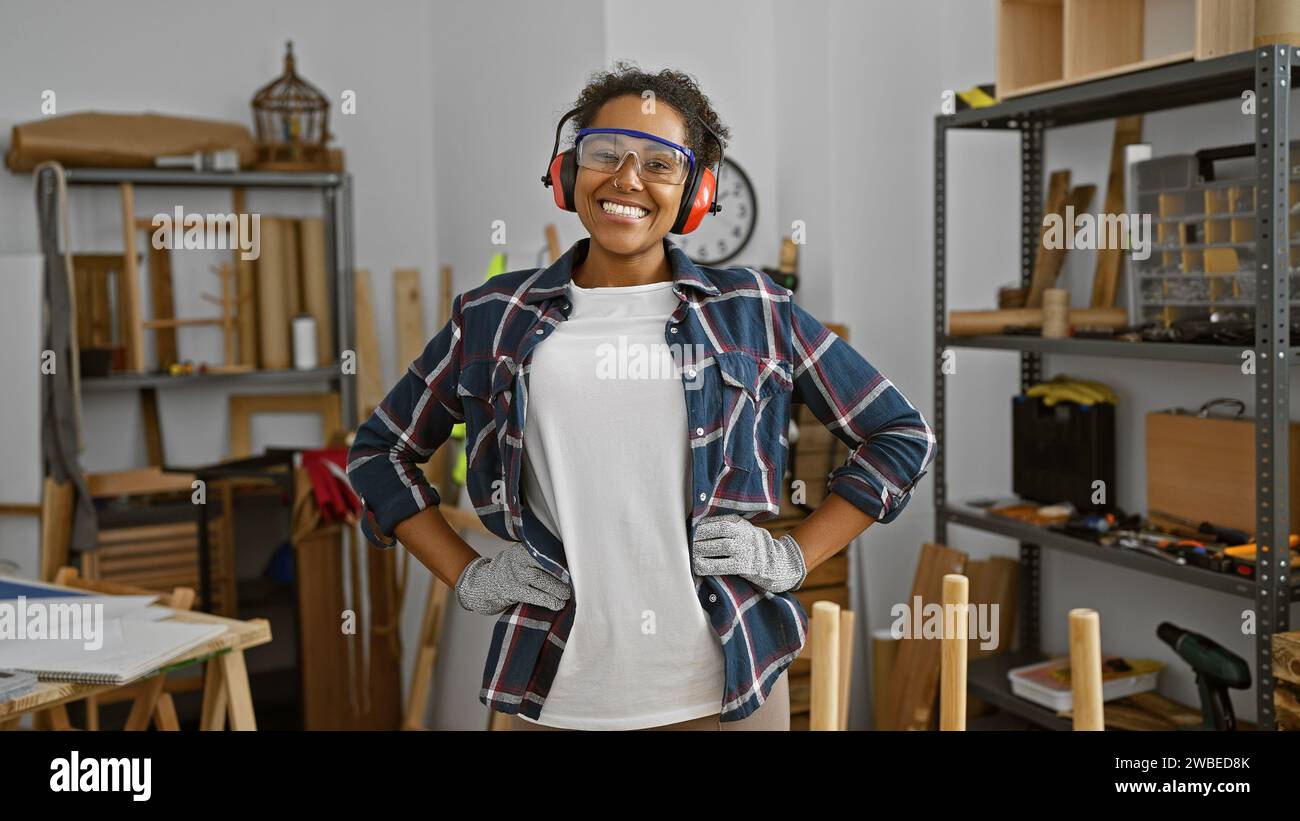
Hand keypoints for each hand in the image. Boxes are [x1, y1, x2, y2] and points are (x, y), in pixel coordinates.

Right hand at [454, 544, 571, 614]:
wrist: (485, 583)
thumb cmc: (512, 570)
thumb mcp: (521, 556)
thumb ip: (539, 556)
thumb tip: (568, 561)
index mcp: (523, 548)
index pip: (545, 551)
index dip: (561, 558)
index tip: (575, 564)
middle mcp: (518, 559)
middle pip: (545, 564)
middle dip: (562, 573)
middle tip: (576, 581)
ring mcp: (514, 575)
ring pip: (540, 580)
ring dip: (557, 588)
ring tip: (567, 595)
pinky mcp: (512, 591)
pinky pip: (533, 595)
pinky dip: (547, 600)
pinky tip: (558, 604)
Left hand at [690, 514, 807, 592]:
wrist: (773, 562)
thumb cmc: (749, 544)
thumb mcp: (741, 528)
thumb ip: (723, 525)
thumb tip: (696, 526)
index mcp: (739, 523)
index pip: (716, 522)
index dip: (701, 527)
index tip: (688, 531)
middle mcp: (742, 534)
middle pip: (716, 533)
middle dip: (698, 538)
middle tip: (685, 544)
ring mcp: (744, 550)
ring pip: (718, 547)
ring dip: (700, 551)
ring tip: (690, 554)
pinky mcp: (743, 566)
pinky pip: (722, 565)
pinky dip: (707, 566)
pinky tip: (697, 567)